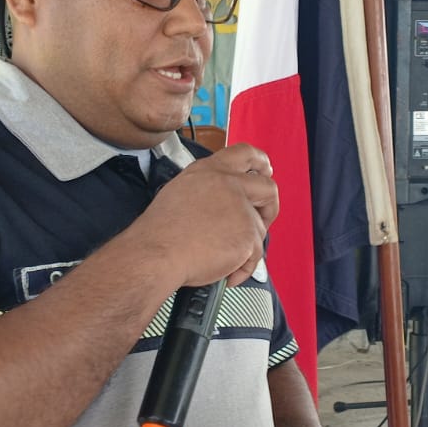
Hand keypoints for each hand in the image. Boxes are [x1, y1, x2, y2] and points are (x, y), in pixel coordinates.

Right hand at [131, 144, 278, 286]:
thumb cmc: (160, 231)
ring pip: (259, 229)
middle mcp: (228, 184)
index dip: (261, 162)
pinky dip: (241, 268)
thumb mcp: (180, 192)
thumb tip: (224, 203)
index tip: (266, 170)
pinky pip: (254, 256)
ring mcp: (241, 209)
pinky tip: (225, 274)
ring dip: (245, 247)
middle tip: (261, 221)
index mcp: (210, 171)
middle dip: (270, 207)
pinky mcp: (248, 235)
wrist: (157, 253)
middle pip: (268, 188)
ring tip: (222, 259)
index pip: (245, 153)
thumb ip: (208, 189)